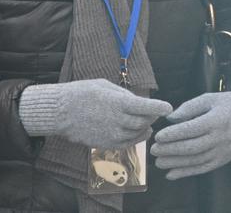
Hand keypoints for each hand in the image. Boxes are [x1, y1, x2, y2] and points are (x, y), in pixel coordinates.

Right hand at [19, 79, 172, 148]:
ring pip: (138, 133)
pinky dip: (136, 138)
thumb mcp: (105, 85)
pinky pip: (128, 143)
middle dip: (152, 116)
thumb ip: (124, 95)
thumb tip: (139, 102)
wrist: (61, 112)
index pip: (147, 107)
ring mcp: (113, 134)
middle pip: (145, 121)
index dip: (160, 107)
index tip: (169, 108)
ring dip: (145, 127)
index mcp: (119, 103)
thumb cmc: (82, 93)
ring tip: (146, 121)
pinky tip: (138, 132)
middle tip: (153, 112)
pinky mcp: (107, 144)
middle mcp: (118, 120)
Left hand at [152, 91, 230, 179]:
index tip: (158, 136)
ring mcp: (222, 152)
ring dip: (175, 163)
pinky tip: (171, 174)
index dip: (173, 134)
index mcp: (216, 120)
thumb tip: (171, 118)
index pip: (191, 129)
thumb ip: (190, 107)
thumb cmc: (228, 104)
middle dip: (170, 150)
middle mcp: (220, 138)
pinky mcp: (223, 160)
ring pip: (195, 160)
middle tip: (154, 149)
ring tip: (158, 162)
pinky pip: (202, 169)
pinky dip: (186, 173)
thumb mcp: (210, 98)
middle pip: (192, 147)